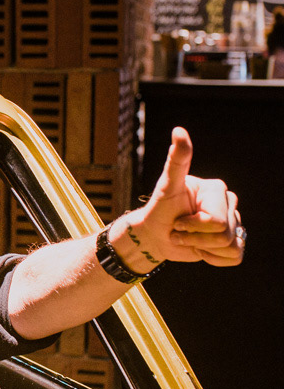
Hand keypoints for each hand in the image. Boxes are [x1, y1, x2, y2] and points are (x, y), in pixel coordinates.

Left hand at [117, 127, 243, 269]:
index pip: (216, 220)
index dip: (193, 226)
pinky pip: (234, 257)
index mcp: (217, 189)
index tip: (177, 219)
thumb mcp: (166, 186)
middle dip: (195, 238)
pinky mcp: (233, 242)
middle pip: (224, 235)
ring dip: (201, 247)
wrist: (154, 235)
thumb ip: (176, 161)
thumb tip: (179, 130)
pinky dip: (213, 258)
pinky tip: (199, 248)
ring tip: (187, 237)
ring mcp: (233, 223)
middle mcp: (229, 203)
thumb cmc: (158, 209)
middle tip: (179, 229)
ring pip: (230, 247)